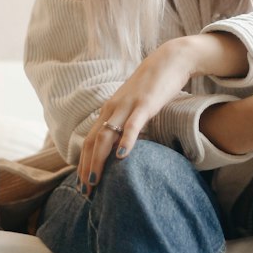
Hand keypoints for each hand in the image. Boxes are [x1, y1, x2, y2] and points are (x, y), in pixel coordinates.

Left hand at [76, 32, 245, 190]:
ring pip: (107, 136)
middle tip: (85, 192)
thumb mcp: (134, 106)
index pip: (90, 141)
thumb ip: (126, 122)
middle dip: (87, 168)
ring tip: (95, 181)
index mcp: (109, 111)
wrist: (170, 60)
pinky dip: (126, 141)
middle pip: (93, 142)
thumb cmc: (153, 86)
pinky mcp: (145, 104)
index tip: (83, 185)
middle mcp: (112, 109)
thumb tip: (123, 145)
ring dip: (99, 160)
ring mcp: (127, 106)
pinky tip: (122, 157)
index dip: (84, 164)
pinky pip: (133, 125)